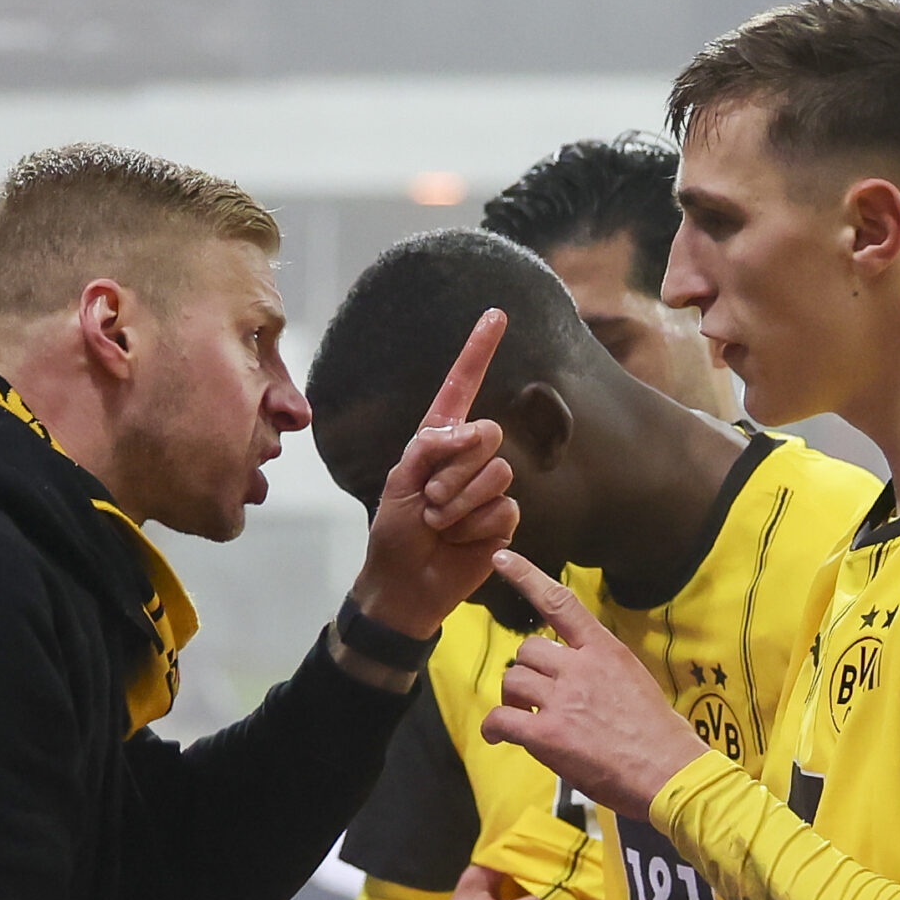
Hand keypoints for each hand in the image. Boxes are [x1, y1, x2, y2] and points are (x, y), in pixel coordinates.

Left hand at [348, 311, 520, 639]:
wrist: (405, 584)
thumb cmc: (395, 533)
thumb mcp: (399, 481)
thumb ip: (429, 447)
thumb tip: (468, 431)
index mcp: (438, 441)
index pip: (462, 387)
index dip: (479, 351)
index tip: (495, 314)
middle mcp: (468, 459)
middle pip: (487, 433)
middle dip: (455, 468)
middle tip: (431, 499)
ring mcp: (490, 489)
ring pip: (496, 474)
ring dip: (459, 502)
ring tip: (440, 523)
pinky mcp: (504, 520)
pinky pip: (503, 509)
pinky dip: (474, 527)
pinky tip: (460, 540)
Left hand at [479, 553, 708, 820]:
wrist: (670, 773)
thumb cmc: (661, 736)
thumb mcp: (636, 683)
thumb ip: (602, 672)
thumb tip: (581, 680)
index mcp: (605, 650)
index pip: (561, 602)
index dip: (526, 576)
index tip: (501, 557)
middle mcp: (580, 667)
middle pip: (527, 651)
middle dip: (526, 673)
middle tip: (533, 699)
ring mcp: (563, 700)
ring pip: (512, 681)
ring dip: (513, 700)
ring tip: (524, 720)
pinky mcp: (548, 735)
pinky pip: (502, 720)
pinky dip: (494, 728)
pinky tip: (499, 737)